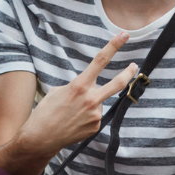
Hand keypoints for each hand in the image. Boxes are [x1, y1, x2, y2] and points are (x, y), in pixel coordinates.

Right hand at [17, 32, 138, 154]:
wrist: (40, 138)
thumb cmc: (45, 112)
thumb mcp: (57, 91)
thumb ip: (77, 86)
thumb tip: (88, 88)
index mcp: (79, 85)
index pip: (100, 60)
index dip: (114, 46)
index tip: (124, 35)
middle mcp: (91, 99)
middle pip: (118, 83)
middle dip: (128, 73)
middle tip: (134, 66)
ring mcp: (95, 114)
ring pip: (99, 101)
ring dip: (89, 103)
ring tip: (72, 113)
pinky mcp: (96, 126)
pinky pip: (95, 115)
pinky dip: (86, 116)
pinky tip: (74, 122)